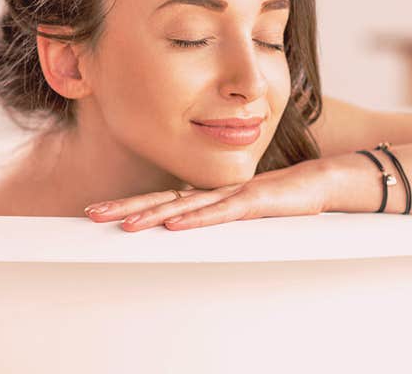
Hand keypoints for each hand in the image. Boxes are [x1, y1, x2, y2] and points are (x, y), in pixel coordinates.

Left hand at [83, 159, 335, 231]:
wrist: (318, 182)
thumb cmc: (280, 199)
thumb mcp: (239, 211)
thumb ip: (214, 216)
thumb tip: (183, 228)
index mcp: (206, 195)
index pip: (160, 199)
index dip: (130, 205)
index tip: (98, 211)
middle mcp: (211, 192)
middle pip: (161, 200)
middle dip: (125, 208)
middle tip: (92, 214)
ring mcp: (230, 195)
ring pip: (184, 207)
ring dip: (152, 216)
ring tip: (124, 225)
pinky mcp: (252, 202)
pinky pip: (219, 213)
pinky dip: (195, 219)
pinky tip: (174, 225)